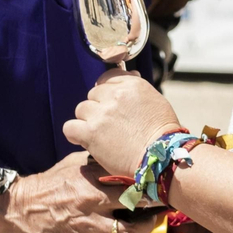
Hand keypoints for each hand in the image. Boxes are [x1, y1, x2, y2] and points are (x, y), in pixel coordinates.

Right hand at [0, 151, 159, 232]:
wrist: (21, 209)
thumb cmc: (50, 184)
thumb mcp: (74, 164)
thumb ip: (99, 161)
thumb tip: (121, 156)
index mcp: (93, 176)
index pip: (132, 177)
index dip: (151, 181)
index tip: (161, 182)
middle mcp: (94, 199)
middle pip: (137, 203)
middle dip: (155, 206)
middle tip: (162, 206)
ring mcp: (90, 223)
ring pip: (130, 231)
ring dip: (144, 230)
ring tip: (148, 225)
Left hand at [64, 68, 182, 177]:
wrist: (161, 158)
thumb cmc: (162, 134)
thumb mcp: (155, 101)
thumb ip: (136, 89)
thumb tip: (129, 74)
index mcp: (132, 85)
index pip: (107, 78)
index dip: (106, 93)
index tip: (110, 104)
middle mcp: (115, 95)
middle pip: (93, 95)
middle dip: (99, 108)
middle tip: (110, 125)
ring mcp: (101, 113)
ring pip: (81, 109)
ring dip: (88, 121)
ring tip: (102, 135)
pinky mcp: (91, 132)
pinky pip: (70, 127)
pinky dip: (75, 134)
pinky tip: (85, 140)